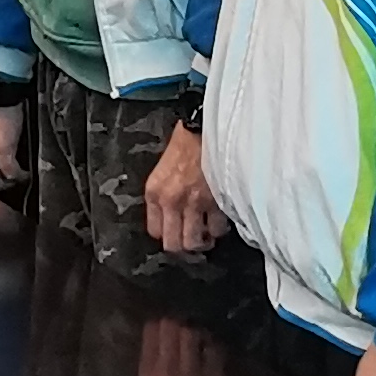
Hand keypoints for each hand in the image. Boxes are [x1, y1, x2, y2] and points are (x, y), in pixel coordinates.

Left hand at [143, 118, 221, 254]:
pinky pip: (218, 229)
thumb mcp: (162, 172)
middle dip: (185, 246)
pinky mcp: (216, 201)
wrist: (202, 129)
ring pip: (196, 242)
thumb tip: (172, 221)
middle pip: (174, 244)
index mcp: (154, 193)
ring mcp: (194, 203)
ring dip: (204, 239)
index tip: (177, 232)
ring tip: (208, 231)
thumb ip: (164, 198)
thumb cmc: (183, 147)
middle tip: (195, 238)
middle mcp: (171, 201)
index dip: (168, 235)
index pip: (155, 231)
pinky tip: (221, 218)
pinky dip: (221, 228)